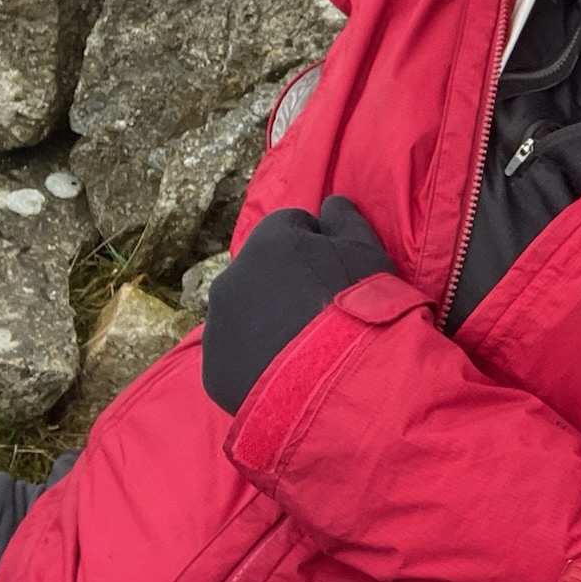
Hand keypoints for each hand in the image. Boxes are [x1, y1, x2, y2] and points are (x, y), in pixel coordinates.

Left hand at [201, 195, 395, 413]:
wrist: (338, 379)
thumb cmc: (357, 306)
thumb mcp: (367, 251)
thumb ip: (345, 218)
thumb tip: (330, 201)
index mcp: (268, 240)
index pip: (290, 225)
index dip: (317, 245)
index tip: (336, 271)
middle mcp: (232, 275)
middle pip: (260, 270)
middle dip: (285, 283)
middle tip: (320, 312)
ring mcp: (218, 324)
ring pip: (243, 313)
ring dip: (267, 320)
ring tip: (304, 348)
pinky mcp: (213, 368)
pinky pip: (235, 355)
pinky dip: (255, 359)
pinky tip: (287, 373)